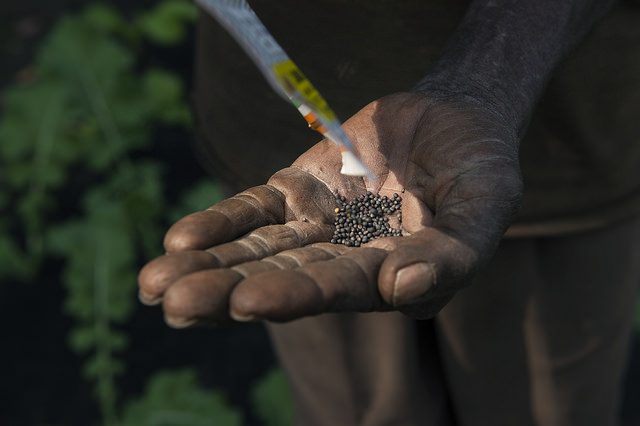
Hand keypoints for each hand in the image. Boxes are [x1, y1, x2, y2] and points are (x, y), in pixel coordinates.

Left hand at [138, 92, 521, 326]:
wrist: (454, 118)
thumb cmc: (479, 167)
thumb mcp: (485, 206)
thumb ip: (453, 254)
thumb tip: (404, 289)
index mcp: (389, 276)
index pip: (338, 289)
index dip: (295, 294)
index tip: (247, 301)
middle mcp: (345, 259)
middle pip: (282, 277)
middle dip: (227, 293)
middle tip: (176, 306)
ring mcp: (317, 226)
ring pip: (256, 249)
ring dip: (206, 266)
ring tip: (155, 284)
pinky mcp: (296, 191)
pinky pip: (252, 209)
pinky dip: (219, 223)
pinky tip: (180, 240)